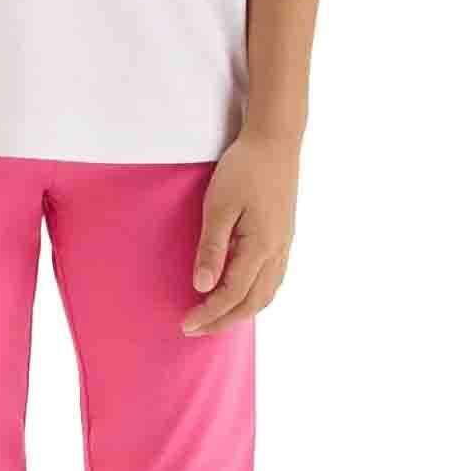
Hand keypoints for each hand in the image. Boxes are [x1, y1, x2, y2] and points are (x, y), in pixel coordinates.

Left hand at [182, 130, 300, 334]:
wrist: (275, 141)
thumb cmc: (243, 169)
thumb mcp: (218, 206)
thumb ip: (211, 248)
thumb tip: (202, 286)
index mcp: (260, 246)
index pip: (232, 293)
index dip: (209, 313)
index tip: (186, 324)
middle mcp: (277, 251)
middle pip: (253, 302)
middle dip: (224, 320)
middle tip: (196, 329)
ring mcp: (285, 245)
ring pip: (267, 294)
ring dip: (242, 311)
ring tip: (217, 319)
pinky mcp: (285, 236)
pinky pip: (274, 279)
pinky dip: (256, 296)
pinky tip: (243, 294)